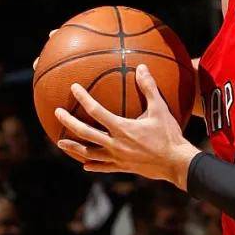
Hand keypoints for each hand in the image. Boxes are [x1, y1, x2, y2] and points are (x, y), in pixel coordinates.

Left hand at [55, 63, 198, 186]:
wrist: (176, 164)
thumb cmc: (170, 136)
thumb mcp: (161, 109)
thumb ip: (149, 88)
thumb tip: (142, 67)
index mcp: (122, 128)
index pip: (96, 111)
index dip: (83, 98)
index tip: (73, 88)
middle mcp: (115, 144)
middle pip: (85, 133)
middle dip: (69, 123)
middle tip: (57, 113)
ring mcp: (117, 158)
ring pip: (89, 153)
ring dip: (73, 148)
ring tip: (60, 143)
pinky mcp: (122, 168)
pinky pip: (103, 167)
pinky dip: (92, 164)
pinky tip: (84, 164)